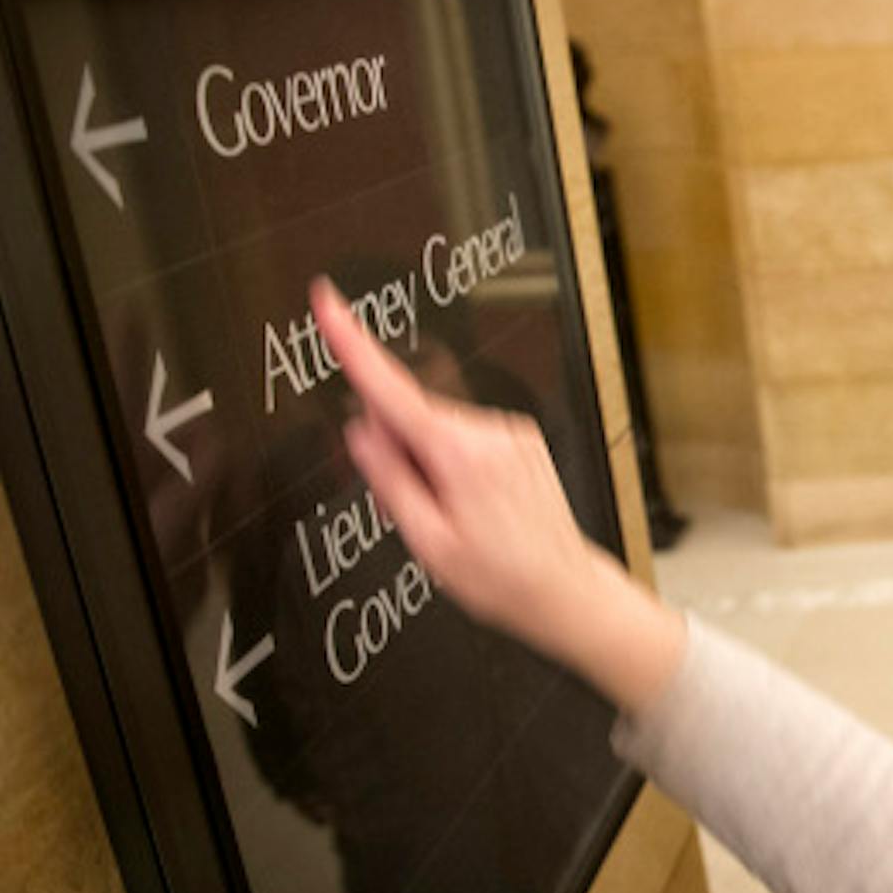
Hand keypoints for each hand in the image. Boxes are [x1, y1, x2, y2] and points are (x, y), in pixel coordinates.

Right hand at [309, 278, 683, 712]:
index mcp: (460, 453)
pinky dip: (455, 468)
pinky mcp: (522, 440)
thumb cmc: (500, 578)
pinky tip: (475, 507)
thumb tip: (361, 430)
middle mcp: (490, 431)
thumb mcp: (427, 540)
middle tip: (416, 514)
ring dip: (430, 468)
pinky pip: (467, 442)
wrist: (565, 591)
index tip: (327, 301)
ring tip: (456, 519)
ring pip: (439, 435)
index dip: (352, 343)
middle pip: (412, 422)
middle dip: (398, 457)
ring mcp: (511, 433)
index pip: (390, 390)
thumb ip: (389, 479)